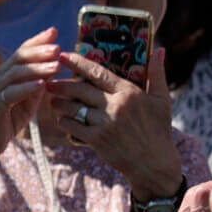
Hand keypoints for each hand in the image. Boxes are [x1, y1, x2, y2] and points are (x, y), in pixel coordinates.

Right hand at [0, 29, 65, 159]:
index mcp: (6, 74)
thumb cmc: (7, 121)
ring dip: (37, 68)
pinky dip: (27, 88)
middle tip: (57, 47)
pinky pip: (11, 93)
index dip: (37, 40)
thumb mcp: (28, 101)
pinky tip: (41, 85)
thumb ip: (38, 85)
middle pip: (18, 57)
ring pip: (16, 73)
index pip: (22, 51)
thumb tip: (53, 68)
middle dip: (39, 51)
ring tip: (55, 66)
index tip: (54, 31)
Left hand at [51, 46, 177, 199]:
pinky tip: (61, 119)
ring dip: (60, 103)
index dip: (79, 63)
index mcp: (128, 92)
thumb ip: (157, 73)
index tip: (64, 56)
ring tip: (52, 99)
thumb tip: (159, 49)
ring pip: (75, 108)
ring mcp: (105, 123)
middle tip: (49, 81)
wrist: (154, 162)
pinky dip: (66, 122)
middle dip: (62, 85)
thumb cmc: (158, 129)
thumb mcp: (161, 99)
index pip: (98, 73)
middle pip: (81, 90)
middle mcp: (115, 106)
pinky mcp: (97, 140)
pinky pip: (74, 127)